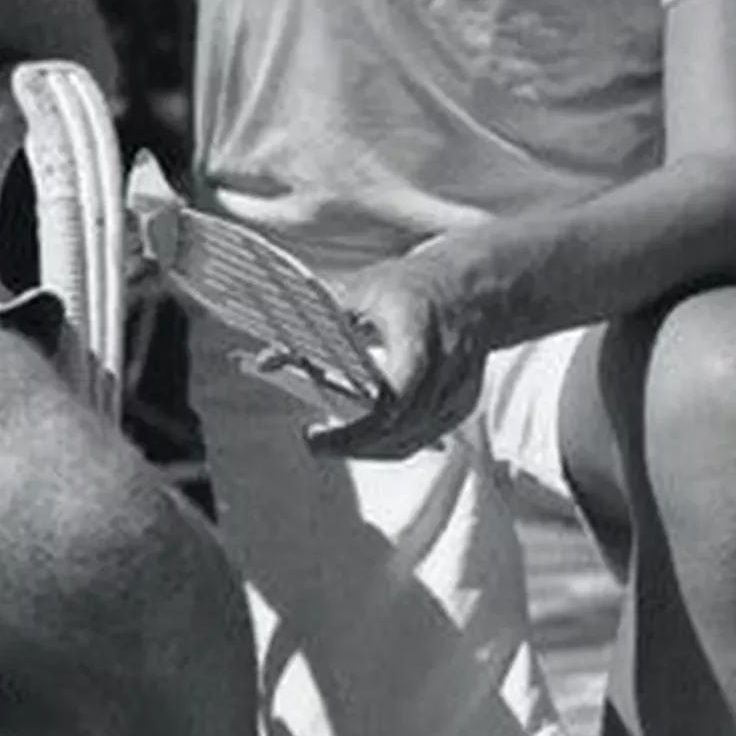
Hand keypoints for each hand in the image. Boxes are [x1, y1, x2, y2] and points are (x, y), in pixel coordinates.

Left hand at [309, 249, 486, 457]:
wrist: (471, 289)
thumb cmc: (407, 286)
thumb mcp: (357, 292)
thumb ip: (313, 327)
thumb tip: (265, 362)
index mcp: (419, 331)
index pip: (399, 389)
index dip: (361, 421)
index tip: (317, 431)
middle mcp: (446, 365)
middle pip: (402, 424)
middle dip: (353, 443)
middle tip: (312, 443)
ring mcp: (458, 390)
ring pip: (413, 439)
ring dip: (368, 449)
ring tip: (327, 442)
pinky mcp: (460, 405)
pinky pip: (423, 438)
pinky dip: (388, 445)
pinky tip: (358, 439)